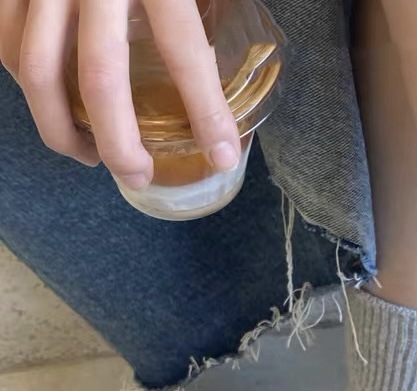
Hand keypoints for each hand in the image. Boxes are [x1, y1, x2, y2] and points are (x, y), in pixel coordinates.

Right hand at [0, 0, 240, 188]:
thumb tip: (244, 47)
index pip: (184, 52)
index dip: (206, 112)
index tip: (223, 156)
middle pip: (96, 79)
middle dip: (117, 142)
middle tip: (137, 177)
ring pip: (34, 69)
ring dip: (58, 125)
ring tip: (87, 154)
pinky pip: (7, 40)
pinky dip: (27, 83)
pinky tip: (54, 105)